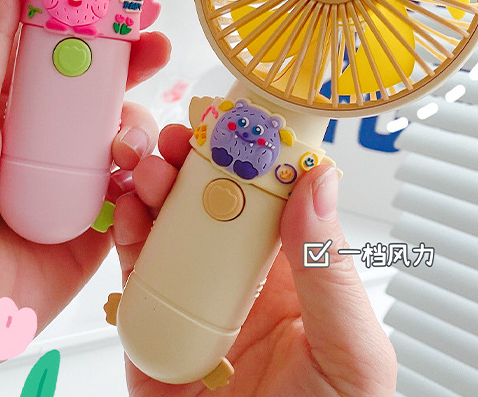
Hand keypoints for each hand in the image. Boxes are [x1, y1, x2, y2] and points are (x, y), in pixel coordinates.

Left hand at [0, 0, 169, 394]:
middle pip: (99, 90)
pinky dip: (146, 183)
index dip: (94, 20)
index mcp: (4, 103)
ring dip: (140, 127)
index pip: (58, 49)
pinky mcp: (91, 234)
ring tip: (130, 140)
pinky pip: (133, 198)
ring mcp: (68, 187)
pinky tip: (143, 177)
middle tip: (157, 45)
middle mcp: (40, 140)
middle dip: (133, 65)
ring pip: (124, 139)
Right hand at [113, 124, 396, 396]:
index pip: (272, 198)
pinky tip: (131, 205)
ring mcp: (192, 294)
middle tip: (183, 135)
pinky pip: (135, 267)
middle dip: (195, 159)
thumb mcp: (350, 355)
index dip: (255, 154)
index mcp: (293, 273)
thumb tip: (318, 187)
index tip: (238, 122)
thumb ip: (331, 273)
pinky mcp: (150, 321)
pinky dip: (127, 229)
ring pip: (170, 222)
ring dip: (157, 183)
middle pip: (213, 201)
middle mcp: (239, 276)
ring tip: (152, 163)